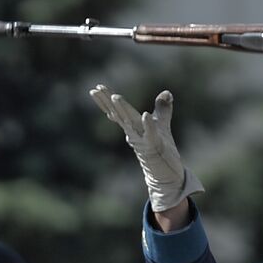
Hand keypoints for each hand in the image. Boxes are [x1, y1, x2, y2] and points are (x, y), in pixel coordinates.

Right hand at [89, 84, 203, 212]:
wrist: (167, 174)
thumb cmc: (162, 150)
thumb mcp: (162, 124)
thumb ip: (162, 108)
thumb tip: (167, 92)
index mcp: (133, 126)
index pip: (117, 111)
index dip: (107, 100)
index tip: (97, 88)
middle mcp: (134, 133)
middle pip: (118, 114)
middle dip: (107, 102)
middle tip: (95, 90)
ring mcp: (142, 140)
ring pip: (130, 123)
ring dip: (123, 110)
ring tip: (115, 96)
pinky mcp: (154, 146)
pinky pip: (150, 134)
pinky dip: (148, 125)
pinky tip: (145, 115)